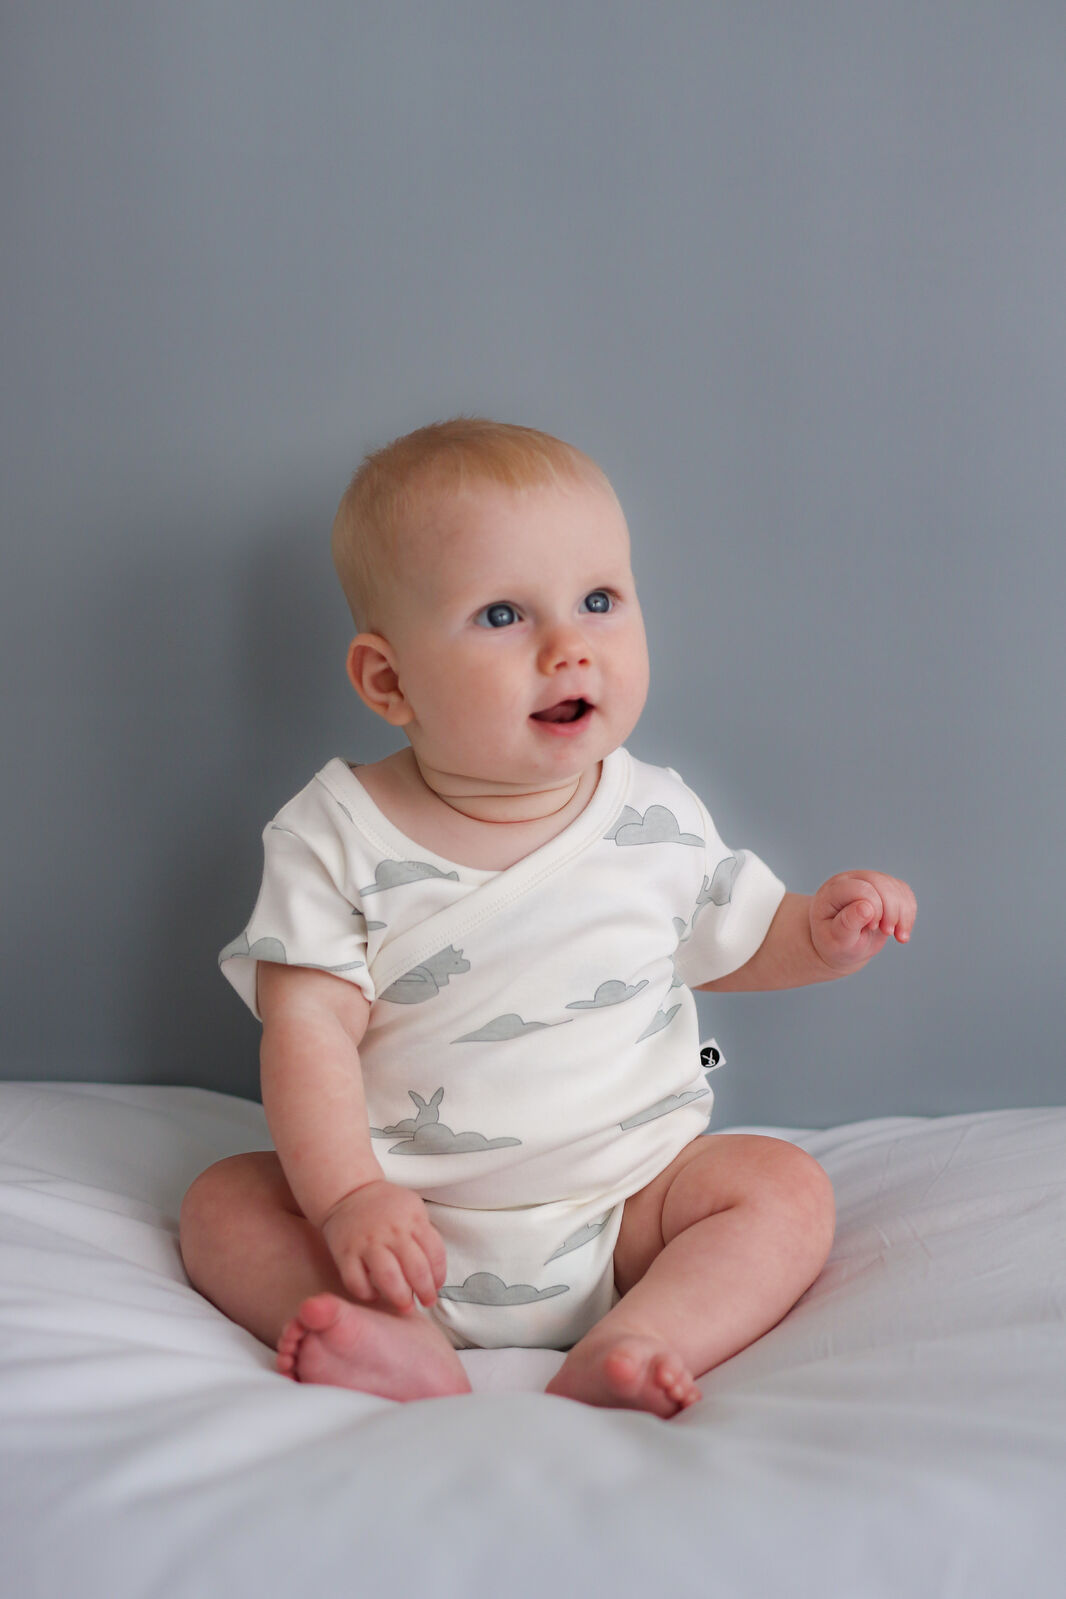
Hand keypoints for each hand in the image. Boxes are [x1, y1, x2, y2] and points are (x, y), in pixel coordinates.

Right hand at [319, 1180, 446, 1313]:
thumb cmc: (387, 1206)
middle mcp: (392, 1231)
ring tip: (405, 1306)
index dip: (439, 1276)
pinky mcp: (345, 1253)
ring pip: (388, 1278)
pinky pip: (357, 1282)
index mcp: (412, 1219)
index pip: (435, 1253)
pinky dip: (368, 1294)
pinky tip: (375, 1294)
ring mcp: (367, 1242)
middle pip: (416, 1269)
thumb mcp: (413, 1208)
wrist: (349, 1193)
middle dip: (425, 1292)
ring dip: (400, 1297)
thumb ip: (424, 1235)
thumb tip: (434, 1274)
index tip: (436, 1287)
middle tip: (426, 1302)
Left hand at [809, 872, 916, 974]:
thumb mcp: (836, 940)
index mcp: (833, 891)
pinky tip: (902, 931)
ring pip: (896, 887)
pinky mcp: (884, 890)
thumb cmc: (835, 943)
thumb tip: (866, 907)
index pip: (861, 889)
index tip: (871, 928)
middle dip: (891, 910)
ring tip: (899, 936)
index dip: (874, 908)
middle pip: (881, 883)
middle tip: (888, 933)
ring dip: (903, 914)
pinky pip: (904, 893)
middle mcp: (851, 880)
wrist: (842, 946)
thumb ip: (848, 923)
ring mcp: (869, 882)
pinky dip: (908, 913)